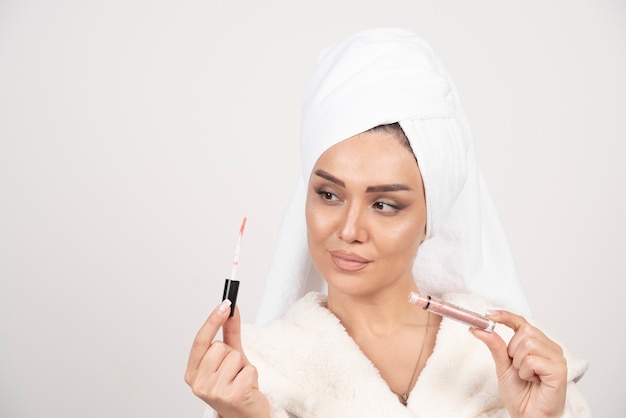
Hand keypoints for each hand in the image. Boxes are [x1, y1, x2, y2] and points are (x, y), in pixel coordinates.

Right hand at [184, 300, 269, 417]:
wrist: (245, 415)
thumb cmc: (235, 385)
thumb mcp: (230, 357)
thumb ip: (229, 332)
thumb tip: (231, 308)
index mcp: (193, 372)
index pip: (200, 341)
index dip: (212, 320)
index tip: (225, 303)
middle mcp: (198, 383)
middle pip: (219, 347)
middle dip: (232, 354)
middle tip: (233, 371)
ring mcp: (214, 391)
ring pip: (235, 357)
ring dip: (243, 366)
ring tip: (240, 379)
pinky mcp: (232, 396)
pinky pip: (248, 369)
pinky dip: (252, 375)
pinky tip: (247, 387)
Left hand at [471, 310, 566, 417]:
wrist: (528, 415)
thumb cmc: (520, 394)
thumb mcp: (502, 366)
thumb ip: (495, 345)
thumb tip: (480, 328)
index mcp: (538, 344)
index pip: (521, 322)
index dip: (505, 316)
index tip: (488, 314)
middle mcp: (550, 347)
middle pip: (524, 331)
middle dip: (513, 351)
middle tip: (518, 368)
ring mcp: (556, 357)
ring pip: (528, 344)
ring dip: (519, 363)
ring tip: (526, 376)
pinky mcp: (559, 369)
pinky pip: (533, 360)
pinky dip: (526, 372)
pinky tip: (533, 381)